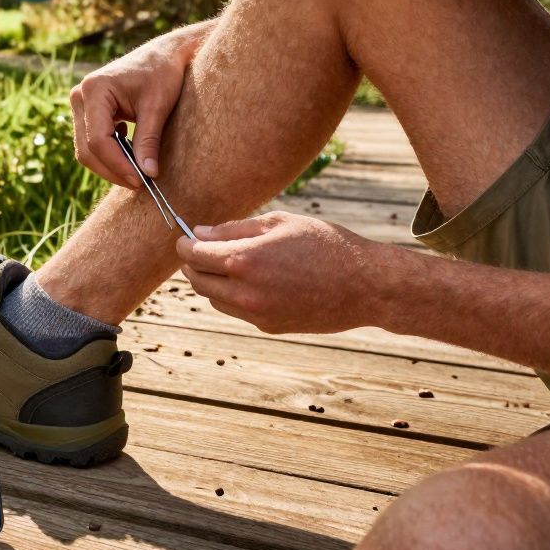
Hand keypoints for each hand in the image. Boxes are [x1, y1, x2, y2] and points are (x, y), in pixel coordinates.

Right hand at [68, 40, 188, 186]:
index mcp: (94, 89)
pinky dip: (110, 154)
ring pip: (87, 150)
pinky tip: (131, 153)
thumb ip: (149, 141)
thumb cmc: (163, 73)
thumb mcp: (158, 107)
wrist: (164, 54)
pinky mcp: (87, 112)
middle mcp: (80, 96)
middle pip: (87, 149)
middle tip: (139, 183)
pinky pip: (91, 142)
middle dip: (112, 170)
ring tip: (138, 172)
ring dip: (110, 165)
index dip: (117, 165)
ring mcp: (81, 104)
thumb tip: (147, 175)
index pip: (97, 140)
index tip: (140, 180)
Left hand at [175, 211, 383, 333]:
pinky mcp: (268, 326)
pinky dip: (234, 296)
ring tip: (233, 263)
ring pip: (213, 298)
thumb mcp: (280, 222)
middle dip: (194, 264)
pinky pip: (236, 311)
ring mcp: (255, 313)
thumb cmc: (325, 244)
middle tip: (205, 249)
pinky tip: (256, 280)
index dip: (184, 244)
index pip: (192, 255)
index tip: (186, 237)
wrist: (365, 285)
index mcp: (243, 259)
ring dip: (213, 281)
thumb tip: (200, 232)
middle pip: (196, 280)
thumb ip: (234, 229)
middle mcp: (244, 291)